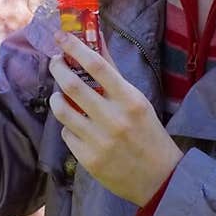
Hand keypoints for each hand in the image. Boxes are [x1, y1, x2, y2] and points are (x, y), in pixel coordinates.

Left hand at [47, 30, 183, 205]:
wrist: (160, 178)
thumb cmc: (149, 134)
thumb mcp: (137, 101)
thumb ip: (114, 74)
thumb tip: (96, 42)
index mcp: (130, 100)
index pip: (97, 65)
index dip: (74, 47)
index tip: (60, 36)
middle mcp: (114, 118)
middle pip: (72, 85)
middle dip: (57, 68)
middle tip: (55, 62)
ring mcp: (99, 140)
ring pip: (62, 110)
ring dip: (56, 97)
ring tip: (59, 95)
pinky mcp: (88, 159)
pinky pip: (66, 133)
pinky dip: (68, 125)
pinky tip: (76, 126)